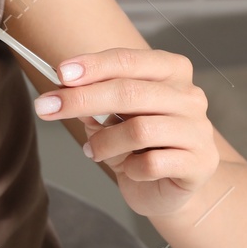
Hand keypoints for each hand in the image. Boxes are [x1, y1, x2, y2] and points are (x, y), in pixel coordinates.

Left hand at [34, 47, 218, 216]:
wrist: (167, 187)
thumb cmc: (138, 144)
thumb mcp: (113, 114)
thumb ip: (94, 98)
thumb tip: (62, 89)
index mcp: (171, 70)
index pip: (128, 60)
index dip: (93, 66)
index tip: (60, 73)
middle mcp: (190, 96)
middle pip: (129, 92)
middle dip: (81, 100)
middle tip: (46, 108)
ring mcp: (199, 130)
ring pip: (139, 129)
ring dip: (104, 142)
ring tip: (93, 151)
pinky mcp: (200, 163)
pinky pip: (152, 163)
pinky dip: (130, 168)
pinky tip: (128, 169)